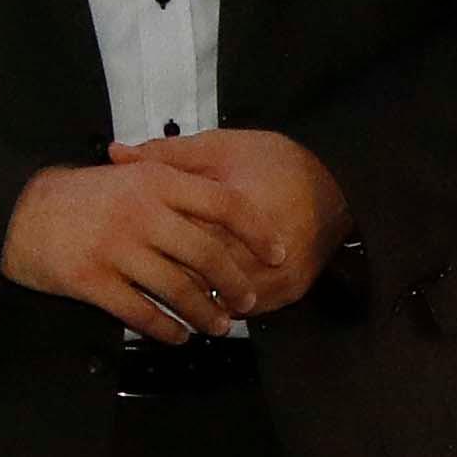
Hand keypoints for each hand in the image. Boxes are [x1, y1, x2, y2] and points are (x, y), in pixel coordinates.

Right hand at [3, 158, 273, 341]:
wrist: (13, 213)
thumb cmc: (76, 198)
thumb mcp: (126, 175)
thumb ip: (172, 187)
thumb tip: (227, 215)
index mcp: (153, 181)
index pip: (224, 204)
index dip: (257, 231)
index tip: (276, 253)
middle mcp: (138, 212)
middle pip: (207, 254)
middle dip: (235, 284)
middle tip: (246, 301)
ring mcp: (113, 248)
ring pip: (179, 289)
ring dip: (206, 314)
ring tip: (218, 325)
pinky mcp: (90, 280)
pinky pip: (141, 313)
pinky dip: (166, 329)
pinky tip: (176, 334)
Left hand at [111, 128, 347, 314]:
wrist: (340, 186)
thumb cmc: (277, 163)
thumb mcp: (222, 147)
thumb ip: (167, 154)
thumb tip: (115, 153)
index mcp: (242, 209)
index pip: (183, 236)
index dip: (149, 240)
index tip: (121, 241)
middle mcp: (263, 252)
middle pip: (198, 274)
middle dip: (162, 273)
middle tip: (128, 270)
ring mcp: (279, 277)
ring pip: (218, 298)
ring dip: (189, 296)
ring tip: (154, 288)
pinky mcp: (290, 292)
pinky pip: (243, 309)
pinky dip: (216, 304)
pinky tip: (193, 297)